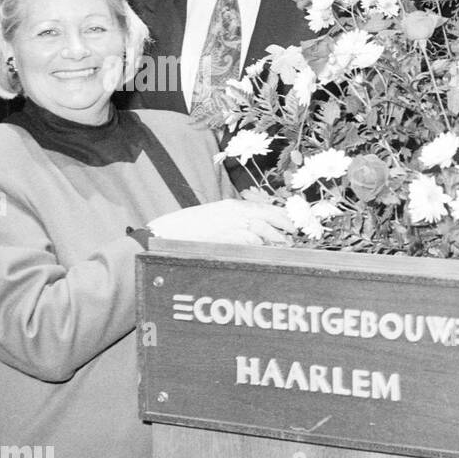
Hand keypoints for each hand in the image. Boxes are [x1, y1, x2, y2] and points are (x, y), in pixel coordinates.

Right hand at [148, 199, 294, 246]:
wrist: (165, 236)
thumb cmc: (186, 230)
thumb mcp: (212, 219)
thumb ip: (233, 222)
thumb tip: (254, 232)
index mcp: (230, 205)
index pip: (264, 207)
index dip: (281, 215)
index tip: (291, 222)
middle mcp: (234, 212)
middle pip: (269, 215)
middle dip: (284, 225)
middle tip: (293, 234)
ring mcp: (231, 224)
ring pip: (264, 230)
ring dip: (276, 238)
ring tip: (283, 245)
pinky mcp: (228, 237)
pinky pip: (252, 242)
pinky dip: (261, 247)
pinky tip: (266, 252)